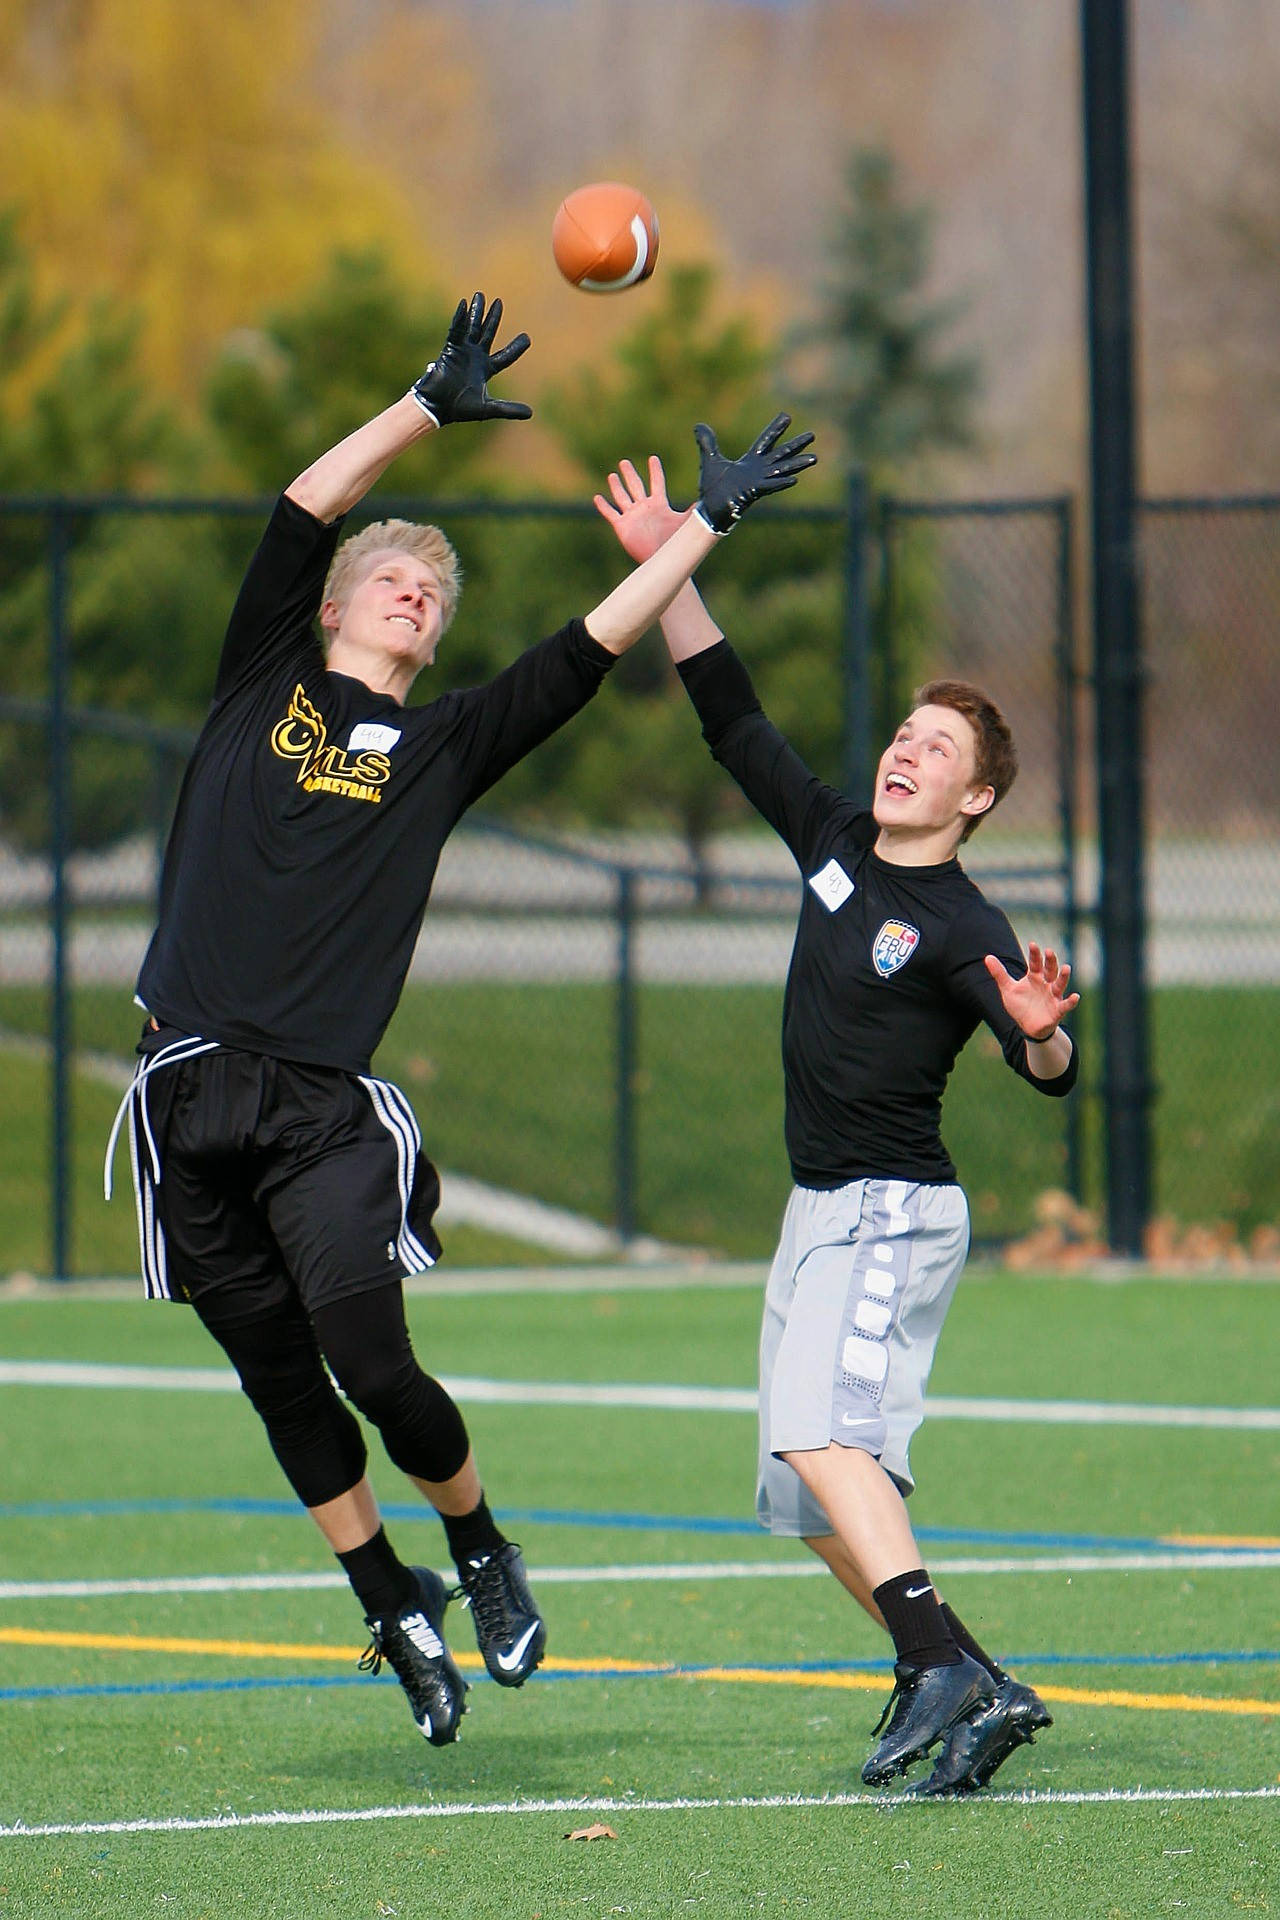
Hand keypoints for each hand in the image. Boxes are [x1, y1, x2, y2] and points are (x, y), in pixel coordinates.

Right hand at [410, 292, 532, 425]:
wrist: (438, 408)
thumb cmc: (460, 409)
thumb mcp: (488, 409)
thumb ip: (508, 409)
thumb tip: (531, 414)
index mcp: (486, 369)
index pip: (505, 356)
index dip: (516, 347)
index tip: (527, 338)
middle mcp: (475, 357)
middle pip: (487, 333)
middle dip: (493, 318)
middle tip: (499, 302)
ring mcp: (462, 352)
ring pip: (472, 327)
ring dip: (477, 311)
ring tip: (481, 295)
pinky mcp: (450, 349)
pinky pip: (456, 330)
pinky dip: (459, 318)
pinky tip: (464, 305)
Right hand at [593, 455, 691, 562]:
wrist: (661, 560)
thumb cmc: (674, 544)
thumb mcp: (685, 523)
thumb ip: (694, 511)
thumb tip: (709, 500)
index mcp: (659, 504)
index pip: (657, 483)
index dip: (655, 471)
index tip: (653, 458)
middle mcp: (645, 508)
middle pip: (636, 486)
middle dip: (630, 474)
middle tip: (624, 462)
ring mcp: (633, 516)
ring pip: (622, 497)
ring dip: (617, 486)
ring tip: (612, 475)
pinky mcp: (622, 527)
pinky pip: (611, 514)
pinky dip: (604, 506)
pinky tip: (598, 498)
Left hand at [694, 412, 816, 533]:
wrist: (709, 510)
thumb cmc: (712, 488)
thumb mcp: (710, 460)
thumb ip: (707, 443)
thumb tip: (698, 426)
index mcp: (750, 462)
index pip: (765, 441)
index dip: (775, 429)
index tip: (787, 416)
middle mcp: (758, 471)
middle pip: (781, 453)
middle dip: (796, 444)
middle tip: (812, 435)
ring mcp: (758, 482)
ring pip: (782, 470)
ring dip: (798, 464)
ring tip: (815, 458)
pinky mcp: (753, 493)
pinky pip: (770, 487)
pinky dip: (781, 483)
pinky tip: (795, 478)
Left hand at [984, 942, 1079, 1042]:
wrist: (1028, 1026)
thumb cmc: (1020, 1005)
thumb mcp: (1008, 989)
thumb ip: (999, 973)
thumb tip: (987, 957)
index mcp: (1034, 977)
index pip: (1035, 963)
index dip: (1035, 954)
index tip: (1033, 944)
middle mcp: (1046, 984)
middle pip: (1050, 970)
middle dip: (1050, 961)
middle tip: (1049, 951)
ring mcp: (1053, 996)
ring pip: (1060, 984)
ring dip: (1063, 976)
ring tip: (1066, 968)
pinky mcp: (1058, 1010)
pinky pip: (1066, 1005)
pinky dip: (1071, 1001)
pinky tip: (1076, 996)